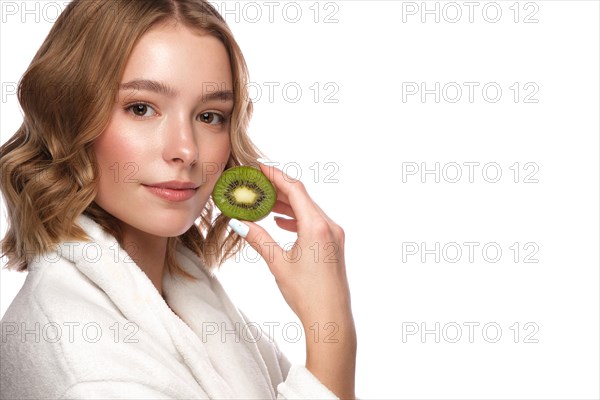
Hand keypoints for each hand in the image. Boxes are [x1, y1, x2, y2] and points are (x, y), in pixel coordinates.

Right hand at [228, 162, 355, 398]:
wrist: (331, 317)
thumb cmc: (307, 293)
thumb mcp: (277, 263)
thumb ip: (258, 238)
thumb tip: (239, 222)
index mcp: (316, 225)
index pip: (294, 189)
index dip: (275, 176)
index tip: (258, 168)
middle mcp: (329, 225)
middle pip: (302, 197)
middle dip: (278, 189)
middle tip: (256, 185)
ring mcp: (334, 235)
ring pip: (308, 209)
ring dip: (287, 204)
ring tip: (265, 204)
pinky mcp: (335, 245)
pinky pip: (314, 222)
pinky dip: (297, 218)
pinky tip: (281, 223)